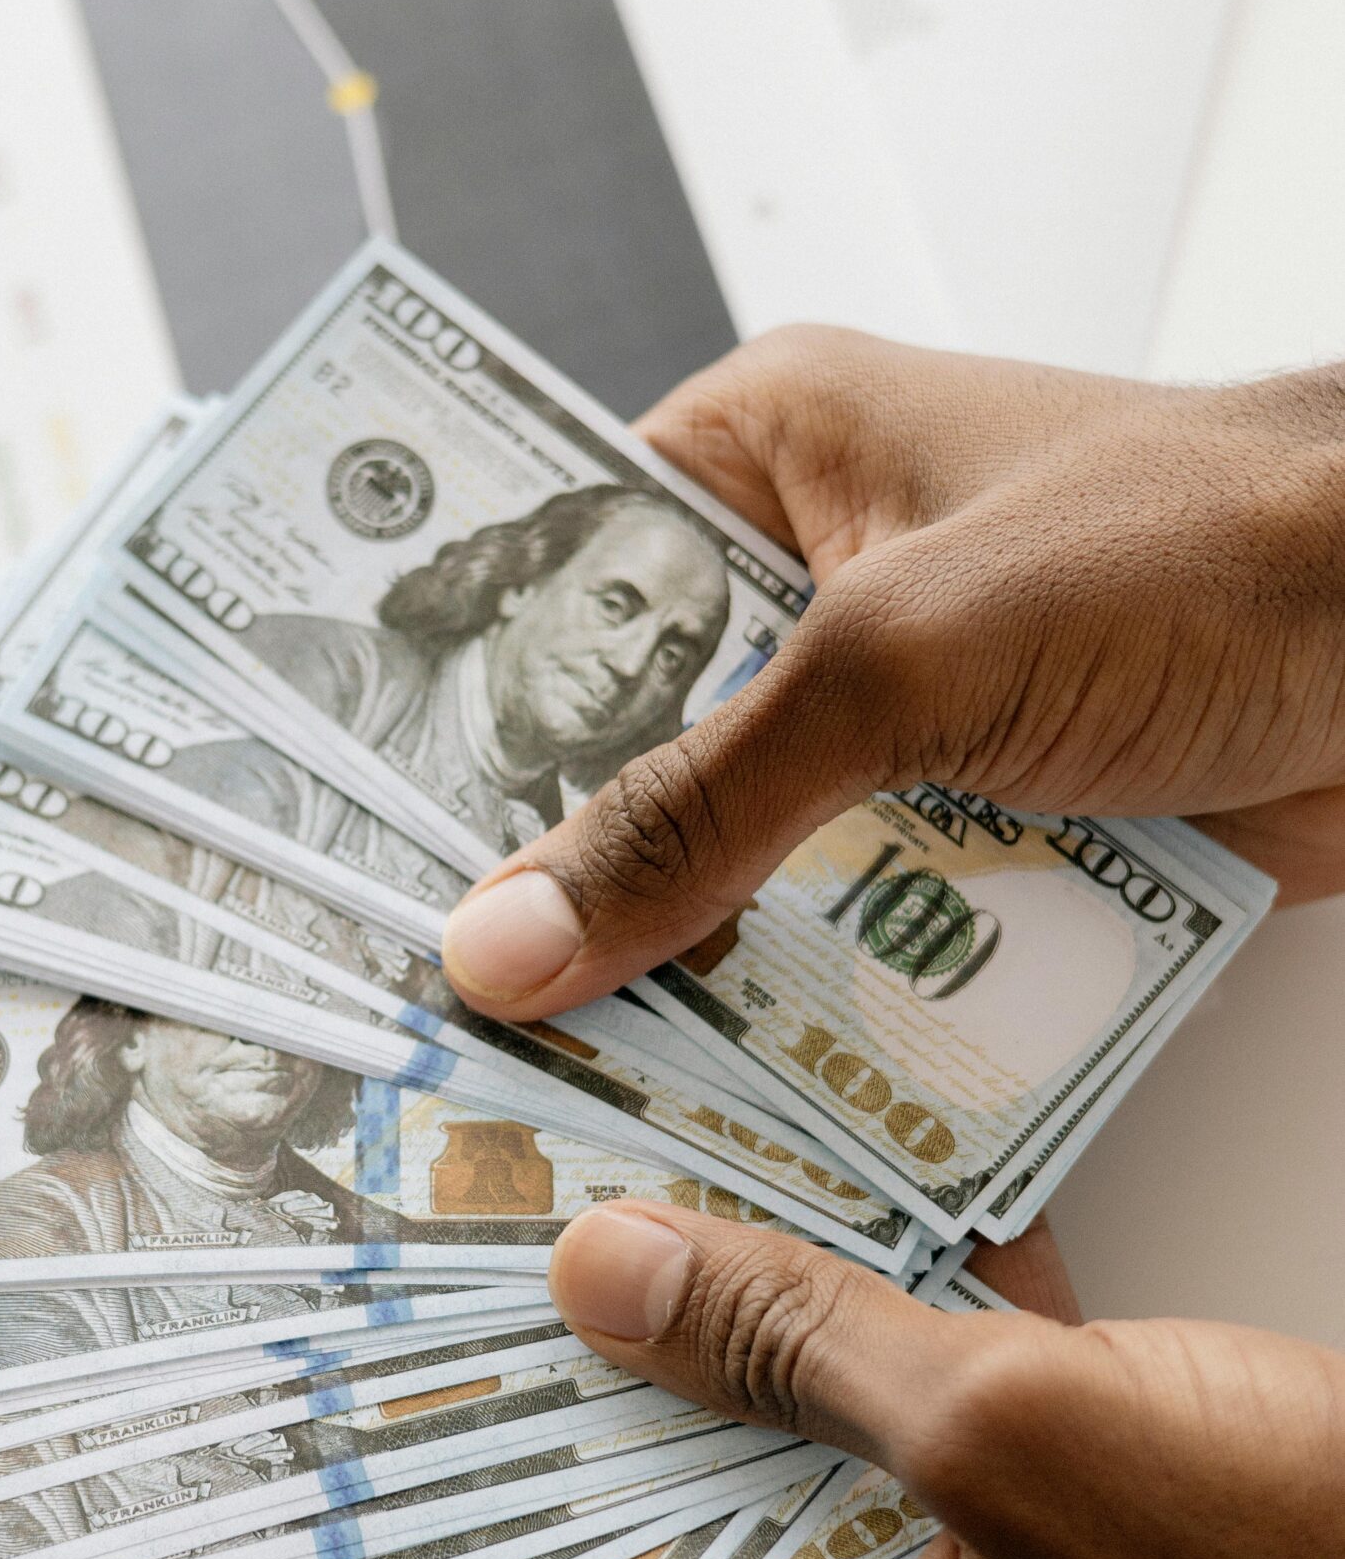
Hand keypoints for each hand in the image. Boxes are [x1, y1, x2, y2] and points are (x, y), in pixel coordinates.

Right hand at [440, 330, 1344, 1016]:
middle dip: (567, 878)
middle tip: (451, 1007)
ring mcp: (902, 724)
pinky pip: (853, 936)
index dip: (453, 710)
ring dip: (692, 967)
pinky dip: (813, 1012)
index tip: (354, 847)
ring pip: (743, 865)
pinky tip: (733, 1101)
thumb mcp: (900, 660)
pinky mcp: (982, 834)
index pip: (555, 580)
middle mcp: (818, 591)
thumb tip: (511, 938)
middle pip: (636, 752)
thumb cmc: (1204, 546)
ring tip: (564, 1085)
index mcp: (770, 456)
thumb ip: (699, 808)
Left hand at [547, 1203, 1344, 1558]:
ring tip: (633, 1166)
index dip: (492, 1484)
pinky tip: (812, 1189)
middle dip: (619, 1365)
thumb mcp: (1022, 1442)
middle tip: (506, 1217)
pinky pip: (908, 1438)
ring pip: (793, 1461)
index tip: (413, 1350)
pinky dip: (882, 1326)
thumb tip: (617, 1274)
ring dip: (750, 1320)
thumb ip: (798, 1346)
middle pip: (676, 1526)